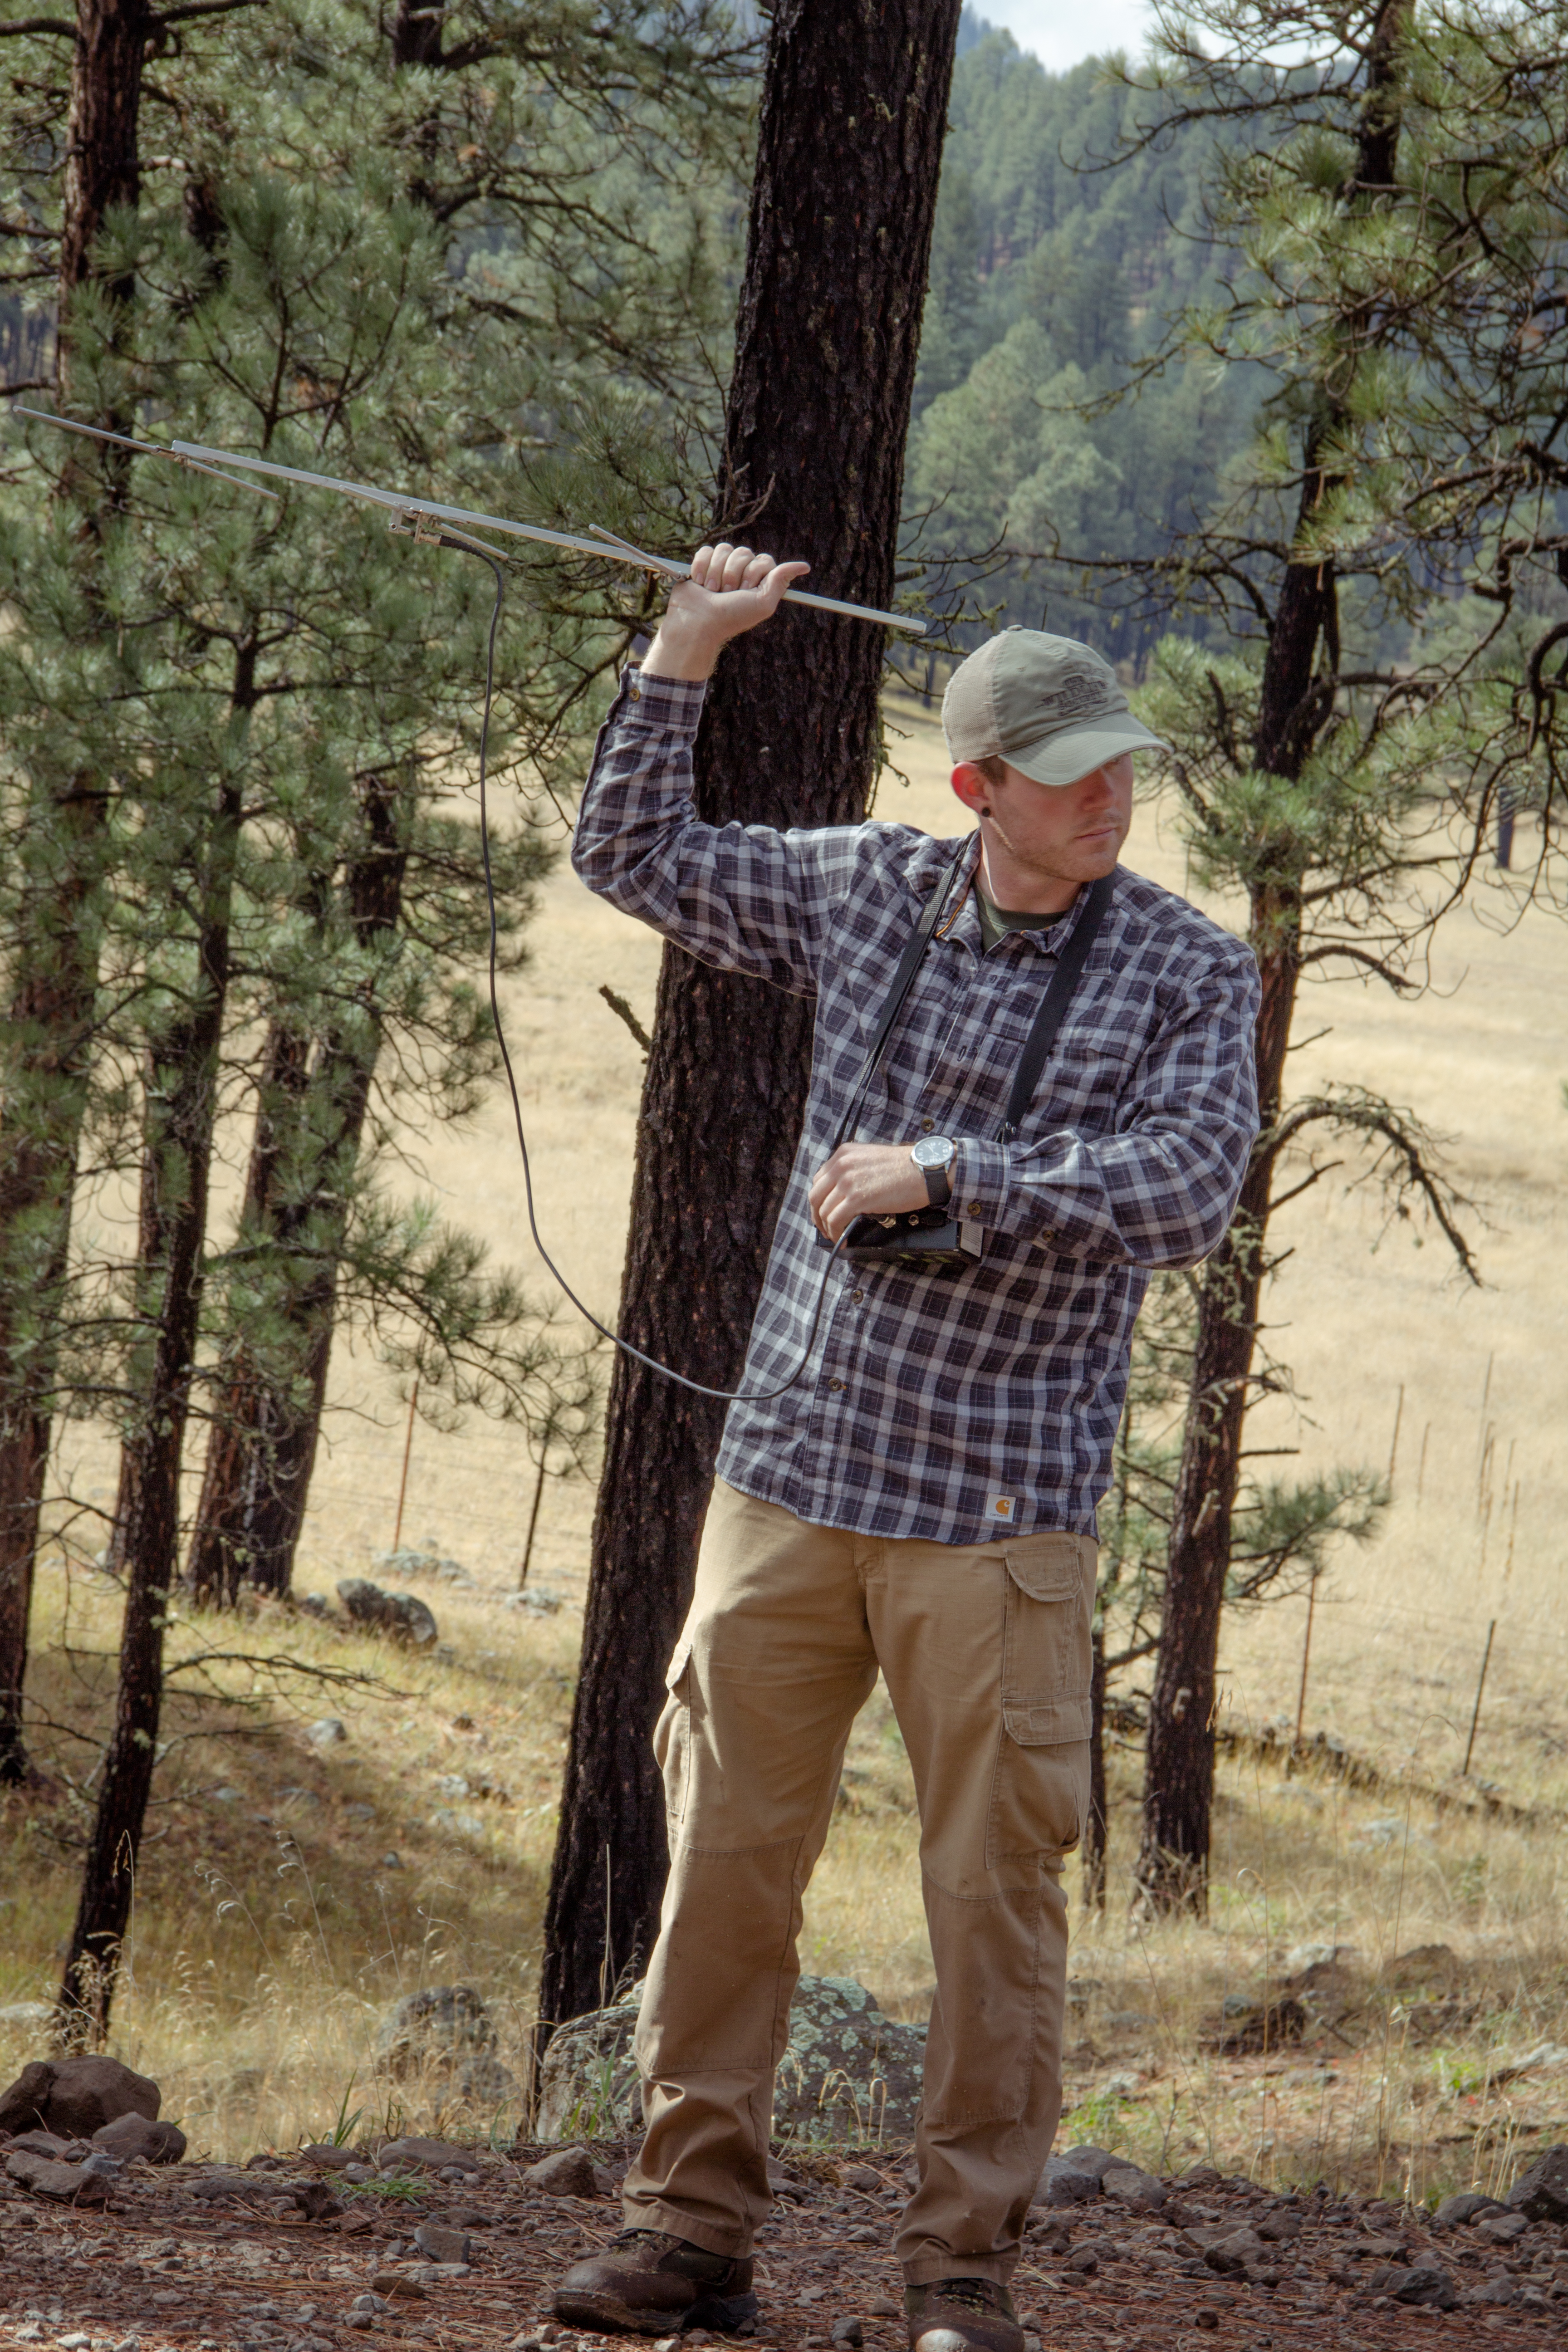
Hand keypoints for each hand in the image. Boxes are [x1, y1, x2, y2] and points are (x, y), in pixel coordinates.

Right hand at [640, 542, 810, 681]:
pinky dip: (702, 567)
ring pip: (725, 549)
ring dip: (717, 572)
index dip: (754, 573)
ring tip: (712, 591)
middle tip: (727, 594)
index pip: (764, 560)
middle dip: (734, 574)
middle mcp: (742, 572)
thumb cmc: (731, 616)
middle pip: (744, 552)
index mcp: (758, 581)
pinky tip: (700, 583)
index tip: (745, 591)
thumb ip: (780, 581)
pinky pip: (707, 550)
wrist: (699, 622)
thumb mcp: (763, 603)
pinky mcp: (703, 563)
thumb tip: (805, 566)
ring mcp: (722, 567)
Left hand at [809, 1142, 929, 1243]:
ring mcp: (847, 1181)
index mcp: (844, 1154)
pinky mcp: (857, 1198)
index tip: (823, 1211)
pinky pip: (835, 1220)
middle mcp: (842, 1165)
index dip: (819, 1200)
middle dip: (817, 1216)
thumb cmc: (905, 1167)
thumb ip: (853, 1169)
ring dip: (827, 1228)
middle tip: (825, 1228)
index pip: (819, 1179)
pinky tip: (843, 1240)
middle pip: (816, 1196)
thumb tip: (843, 1192)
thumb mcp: (871, 1158)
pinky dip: (836, 1233)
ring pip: (823, 1210)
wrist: (924, 1170)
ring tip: (835, 1236)